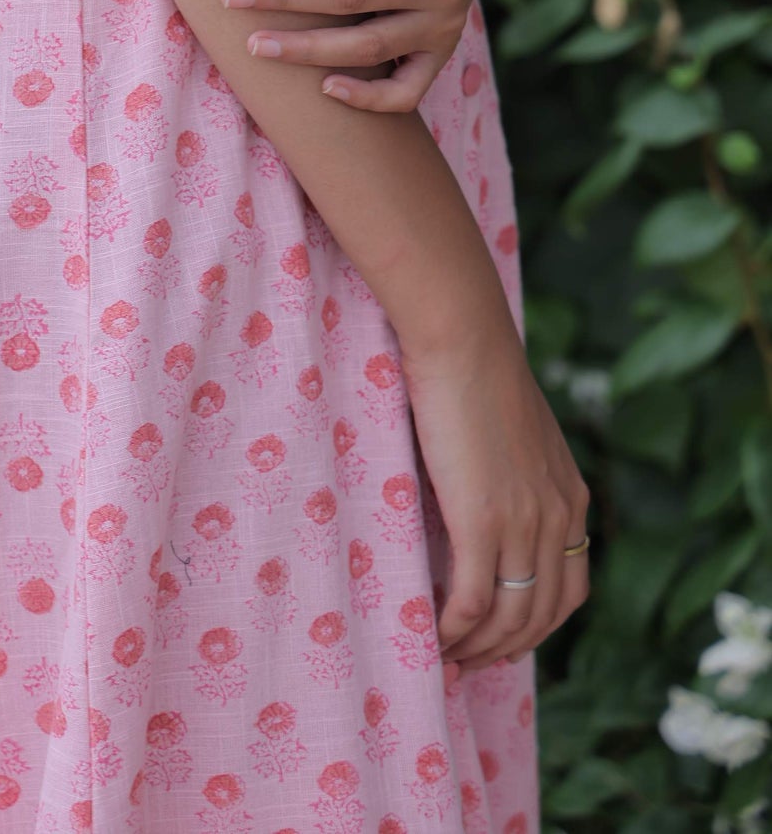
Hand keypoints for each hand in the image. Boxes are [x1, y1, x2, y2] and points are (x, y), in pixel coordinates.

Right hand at [403, 327, 591, 679]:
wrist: (463, 338)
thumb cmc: (476, 369)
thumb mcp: (516, 430)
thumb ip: (517, 470)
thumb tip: (487, 491)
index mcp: (570, 497)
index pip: (568, 590)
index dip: (535, 626)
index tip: (499, 639)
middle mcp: (558, 518)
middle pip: (542, 615)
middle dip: (505, 650)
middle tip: (467, 662)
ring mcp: (524, 524)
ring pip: (509, 618)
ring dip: (476, 648)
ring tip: (445, 657)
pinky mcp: (483, 521)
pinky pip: (473, 601)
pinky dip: (454, 629)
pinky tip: (432, 635)